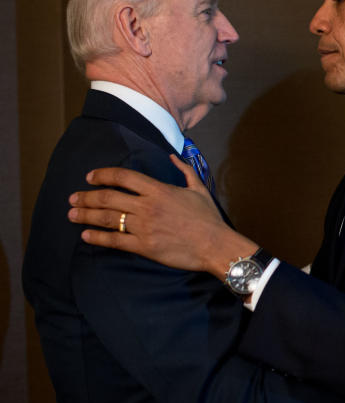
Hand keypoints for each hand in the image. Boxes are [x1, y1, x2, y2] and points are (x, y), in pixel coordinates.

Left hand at [67, 155, 256, 276]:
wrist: (215, 245)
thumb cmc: (209, 218)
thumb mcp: (199, 189)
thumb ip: (184, 171)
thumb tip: (171, 157)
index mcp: (159, 189)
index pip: (123, 176)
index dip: (103, 175)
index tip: (90, 177)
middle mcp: (148, 206)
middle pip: (108, 197)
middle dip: (86, 197)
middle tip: (73, 198)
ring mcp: (144, 227)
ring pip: (108, 218)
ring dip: (86, 215)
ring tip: (72, 214)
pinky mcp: (144, 246)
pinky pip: (115, 241)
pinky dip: (98, 237)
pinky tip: (86, 235)